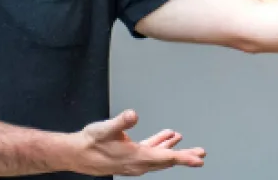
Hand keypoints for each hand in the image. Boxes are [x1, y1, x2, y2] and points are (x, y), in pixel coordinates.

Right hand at [65, 110, 205, 175]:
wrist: (76, 154)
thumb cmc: (89, 142)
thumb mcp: (105, 128)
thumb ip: (121, 121)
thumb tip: (133, 114)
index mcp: (136, 157)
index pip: (166, 159)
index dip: (184, 158)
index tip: (198, 159)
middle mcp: (137, 164)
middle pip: (167, 161)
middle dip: (185, 156)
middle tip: (201, 154)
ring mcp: (134, 163)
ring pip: (159, 158)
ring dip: (172, 150)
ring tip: (184, 143)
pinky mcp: (130, 158)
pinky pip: (150, 153)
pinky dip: (159, 145)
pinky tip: (165, 137)